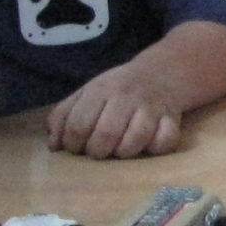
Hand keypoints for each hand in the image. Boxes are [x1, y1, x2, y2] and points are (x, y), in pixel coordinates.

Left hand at [47, 64, 187, 159]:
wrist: (161, 72)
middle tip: (98, 152)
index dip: (72, 143)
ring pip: (134, 140)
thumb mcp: (86, 94)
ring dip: (124, 152)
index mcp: (99, 90)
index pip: (78, 124)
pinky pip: (165, 141)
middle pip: (105, 134)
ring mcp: (151, 107)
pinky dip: (156, 148)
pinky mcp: (172, 118)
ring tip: (120, 150)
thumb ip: (63, 116)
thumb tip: (54, 146)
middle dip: (97, 151)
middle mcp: (125, 96)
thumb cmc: (117, 90)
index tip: (76, 148)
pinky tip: (148, 145)